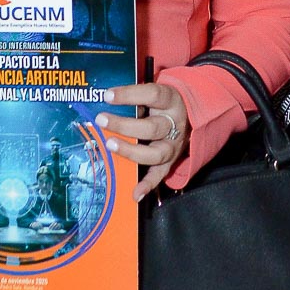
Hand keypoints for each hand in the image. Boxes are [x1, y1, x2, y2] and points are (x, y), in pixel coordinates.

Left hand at [97, 83, 189, 201]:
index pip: (152, 95)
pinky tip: (135, 194)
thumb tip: (103, 99)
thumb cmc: (160, 103)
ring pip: (155, 153)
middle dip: (124, 126)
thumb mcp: (153, 95)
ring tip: (110, 145)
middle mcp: (175, 124)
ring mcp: (173, 146)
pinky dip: (148, 185)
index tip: (107, 95)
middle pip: (152, 128)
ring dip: (131, 151)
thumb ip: (135, 98)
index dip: (130, 95)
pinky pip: (160, 175)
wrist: (188, 115)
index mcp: (171, 101)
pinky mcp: (170, 162)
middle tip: (101, 120)